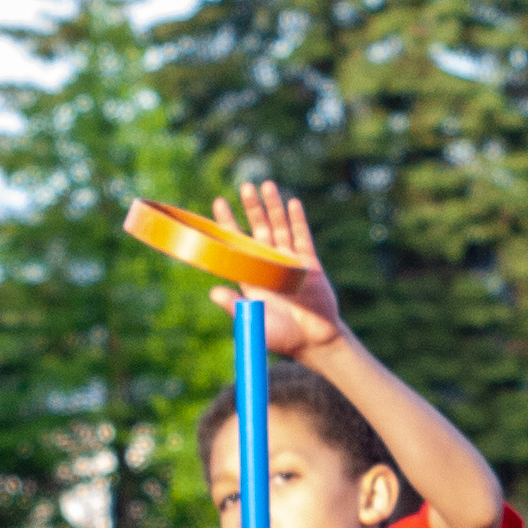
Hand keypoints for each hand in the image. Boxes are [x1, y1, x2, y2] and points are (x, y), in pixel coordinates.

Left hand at [206, 181, 344, 358]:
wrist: (313, 342)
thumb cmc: (281, 336)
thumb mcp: (254, 322)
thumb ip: (235, 307)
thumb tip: (213, 292)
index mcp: (252, 276)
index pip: (236, 244)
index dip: (228, 223)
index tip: (218, 203)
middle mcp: (269, 265)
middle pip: (258, 230)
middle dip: (252, 208)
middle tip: (244, 186)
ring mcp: (289, 262)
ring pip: (280, 228)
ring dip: (273, 207)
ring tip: (266, 185)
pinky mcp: (309, 264)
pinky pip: (302, 237)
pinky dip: (297, 220)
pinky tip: (292, 203)